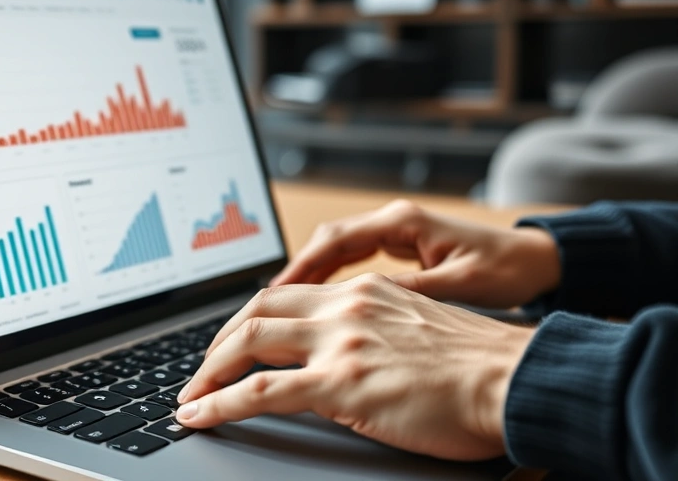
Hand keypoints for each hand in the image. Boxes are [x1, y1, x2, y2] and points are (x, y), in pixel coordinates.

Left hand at [176, 274, 535, 460]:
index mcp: (364, 291)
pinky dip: (220, 402)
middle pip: (257, 310)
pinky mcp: (340, 383)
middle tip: (202, 368)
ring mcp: (340, 342)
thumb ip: (375, 331)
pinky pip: (260, 390)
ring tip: (190, 395)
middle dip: (219, 341)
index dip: (250, 319)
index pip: (288, 295)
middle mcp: (345, 306)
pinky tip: (200, 414)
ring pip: (247, 343)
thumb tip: (348, 355)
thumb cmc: (480, 366)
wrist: (514, 380)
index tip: (233, 340)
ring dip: (209, 370)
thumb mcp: (418, 329)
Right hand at [271, 199, 560, 308]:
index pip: (335, 241)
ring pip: (335, 253)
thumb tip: (361, 307)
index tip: (274, 294)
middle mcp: (394, 222)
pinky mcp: (402, 249)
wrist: (539, 261)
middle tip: (264, 307)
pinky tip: (318, 306)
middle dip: (293, 273)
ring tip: (281, 309)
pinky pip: (352, 263)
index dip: (300, 267)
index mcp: (403, 222)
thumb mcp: (460, 285)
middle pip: (326, 243)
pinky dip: (330, 282)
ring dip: (308, 278)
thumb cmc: (508, 270)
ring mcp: (397, 234)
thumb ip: (411, 292)